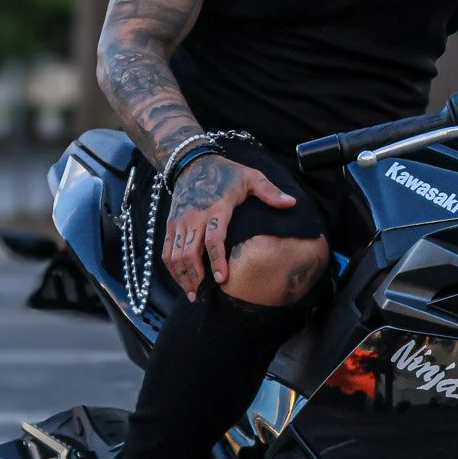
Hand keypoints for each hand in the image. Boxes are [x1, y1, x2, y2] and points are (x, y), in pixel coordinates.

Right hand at [163, 153, 296, 301]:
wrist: (192, 163)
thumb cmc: (226, 173)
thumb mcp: (251, 177)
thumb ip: (270, 192)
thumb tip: (291, 204)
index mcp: (216, 208)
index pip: (214, 239)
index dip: (217, 260)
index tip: (222, 279)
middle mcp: (194, 217)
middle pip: (189, 252)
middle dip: (195, 276)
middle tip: (202, 295)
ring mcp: (179, 222)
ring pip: (175, 255)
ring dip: (182, 276)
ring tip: (191, 294)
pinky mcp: (170, 224)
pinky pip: (166, 251)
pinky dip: (171, 269)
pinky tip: (181, 281)